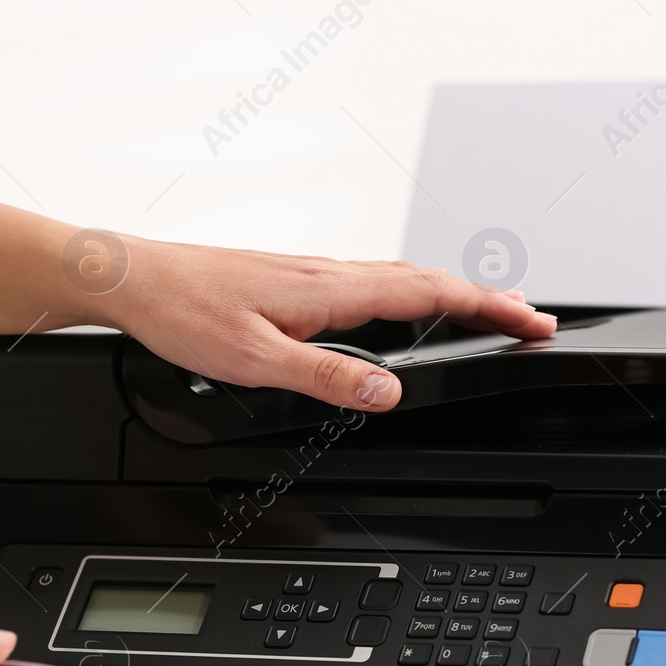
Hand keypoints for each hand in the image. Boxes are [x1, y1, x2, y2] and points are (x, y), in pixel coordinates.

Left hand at [78, 236, 557, 410]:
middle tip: (528, 318)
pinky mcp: (295, 281)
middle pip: (427, 278)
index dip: (486, 307)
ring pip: (400, 277)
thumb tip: (389, 391)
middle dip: (485, 297)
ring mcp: (312, 274)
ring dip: (450, 291)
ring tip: (482, 310)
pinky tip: (400, 308)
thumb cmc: (184, 313)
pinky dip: (408, 291)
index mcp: (329, 290)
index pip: (429, 292)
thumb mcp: (255, 360)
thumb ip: (326, 377)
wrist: (136, 281)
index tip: (529, 321)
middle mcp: (327, 274)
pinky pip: (371, 282)